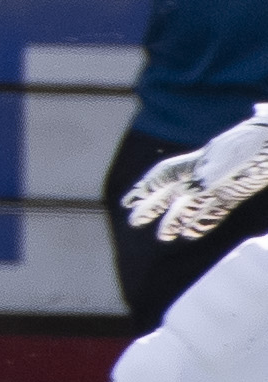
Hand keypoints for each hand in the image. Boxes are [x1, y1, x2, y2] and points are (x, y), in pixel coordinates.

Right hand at [124, 104, 267, 239]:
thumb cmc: (253, 144)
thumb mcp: (230, 157)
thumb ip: (209, 174)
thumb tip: (188, 191)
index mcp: (197, 162)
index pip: (164, 176)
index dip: (145, 188)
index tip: (128, 202)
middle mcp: (204, 175)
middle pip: (172, 193)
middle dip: (153, 207)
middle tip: (134, 222)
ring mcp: (219, 185)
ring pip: (191, 206)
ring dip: (175, 220)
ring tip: (162, 237)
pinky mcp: (234, 195)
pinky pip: (214, 212)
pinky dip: (201, 223)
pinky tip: (191, 235)